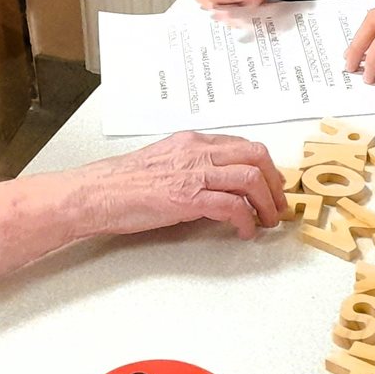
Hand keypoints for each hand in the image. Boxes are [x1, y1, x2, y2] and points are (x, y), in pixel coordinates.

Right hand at [78, 132, 286, 239]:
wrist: (97, 193)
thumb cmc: (122, 183)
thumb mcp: (163, 162)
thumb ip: (190, 166)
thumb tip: (214, 182)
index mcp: (191, 142)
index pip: (242, 145)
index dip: (264, 166)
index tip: (271, 184)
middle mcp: (197, 152)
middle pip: (256, 156)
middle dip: (274, 182)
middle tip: (277, 203)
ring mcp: (193, 173)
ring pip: (250, 178)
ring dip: (267, 203)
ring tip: (267, 221)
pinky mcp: (188, 197)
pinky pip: (232, 206)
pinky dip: (246, 220)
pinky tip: (244, 232)